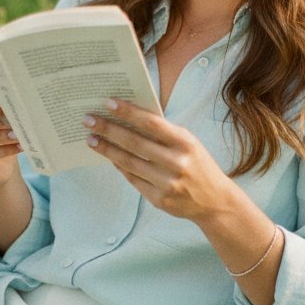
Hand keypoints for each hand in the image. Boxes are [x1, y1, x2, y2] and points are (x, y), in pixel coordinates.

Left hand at [82, 99, 238, 223]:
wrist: (215, 201)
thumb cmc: (198, 165)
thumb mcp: (188, 143)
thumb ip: (164, 133)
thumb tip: (129, 118)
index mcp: (185, 142)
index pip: (151, 123)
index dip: (128, 112)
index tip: (108, 103)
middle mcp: (177, 162)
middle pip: (134, 143)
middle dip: (108, 130)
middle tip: (89, 120)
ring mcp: (167, 183)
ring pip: (129, 163)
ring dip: (107, 150)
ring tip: (91, 139)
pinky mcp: (159, 199)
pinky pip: (133, 179)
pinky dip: (119, 167)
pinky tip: (108, 157)